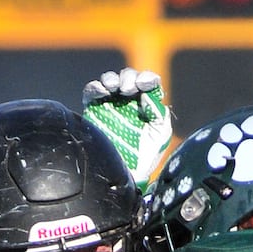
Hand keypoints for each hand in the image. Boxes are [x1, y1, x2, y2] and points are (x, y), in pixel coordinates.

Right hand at [82, 68, 172, 190]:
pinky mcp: (94, 108)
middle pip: (128, 77)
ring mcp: (111, 103)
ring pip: (110, 80)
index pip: (148, 82)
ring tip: (114, 88)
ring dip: (112, 79)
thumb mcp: (160, 134)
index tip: (144, 84)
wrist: (126, 174)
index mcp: (146, 103)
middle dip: (128, 78)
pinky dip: (96, 87)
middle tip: (127, 89)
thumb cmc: (146, 156)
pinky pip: (92, 91)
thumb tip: (147, 95)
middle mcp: (129, 100)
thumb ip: (158, 113)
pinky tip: (102, 91)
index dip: (146, 78)